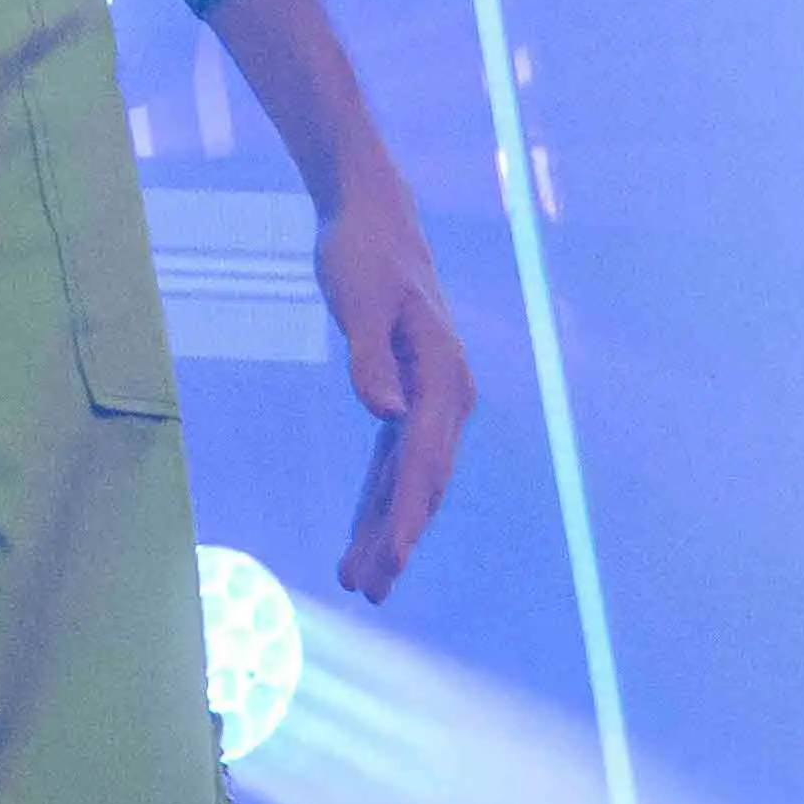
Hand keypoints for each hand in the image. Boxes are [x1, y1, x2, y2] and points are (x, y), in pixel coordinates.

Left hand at [313, 163, 478, 599]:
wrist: (372, 214)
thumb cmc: (362, 252)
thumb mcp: (357, 298)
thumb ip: (369, 357)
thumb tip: (385, 415)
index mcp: (442, 377)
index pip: (425, 460)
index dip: (408, 514)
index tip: (394, 559)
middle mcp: (446, 396)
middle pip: (423, 481)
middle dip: (397, 538)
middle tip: (367, 589)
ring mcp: (430, 399)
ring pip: (410, 479)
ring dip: (387, 527)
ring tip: (358, 578)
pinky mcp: (406, 395)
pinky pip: (395, 460)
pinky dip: (379, 496)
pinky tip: (362, 530)